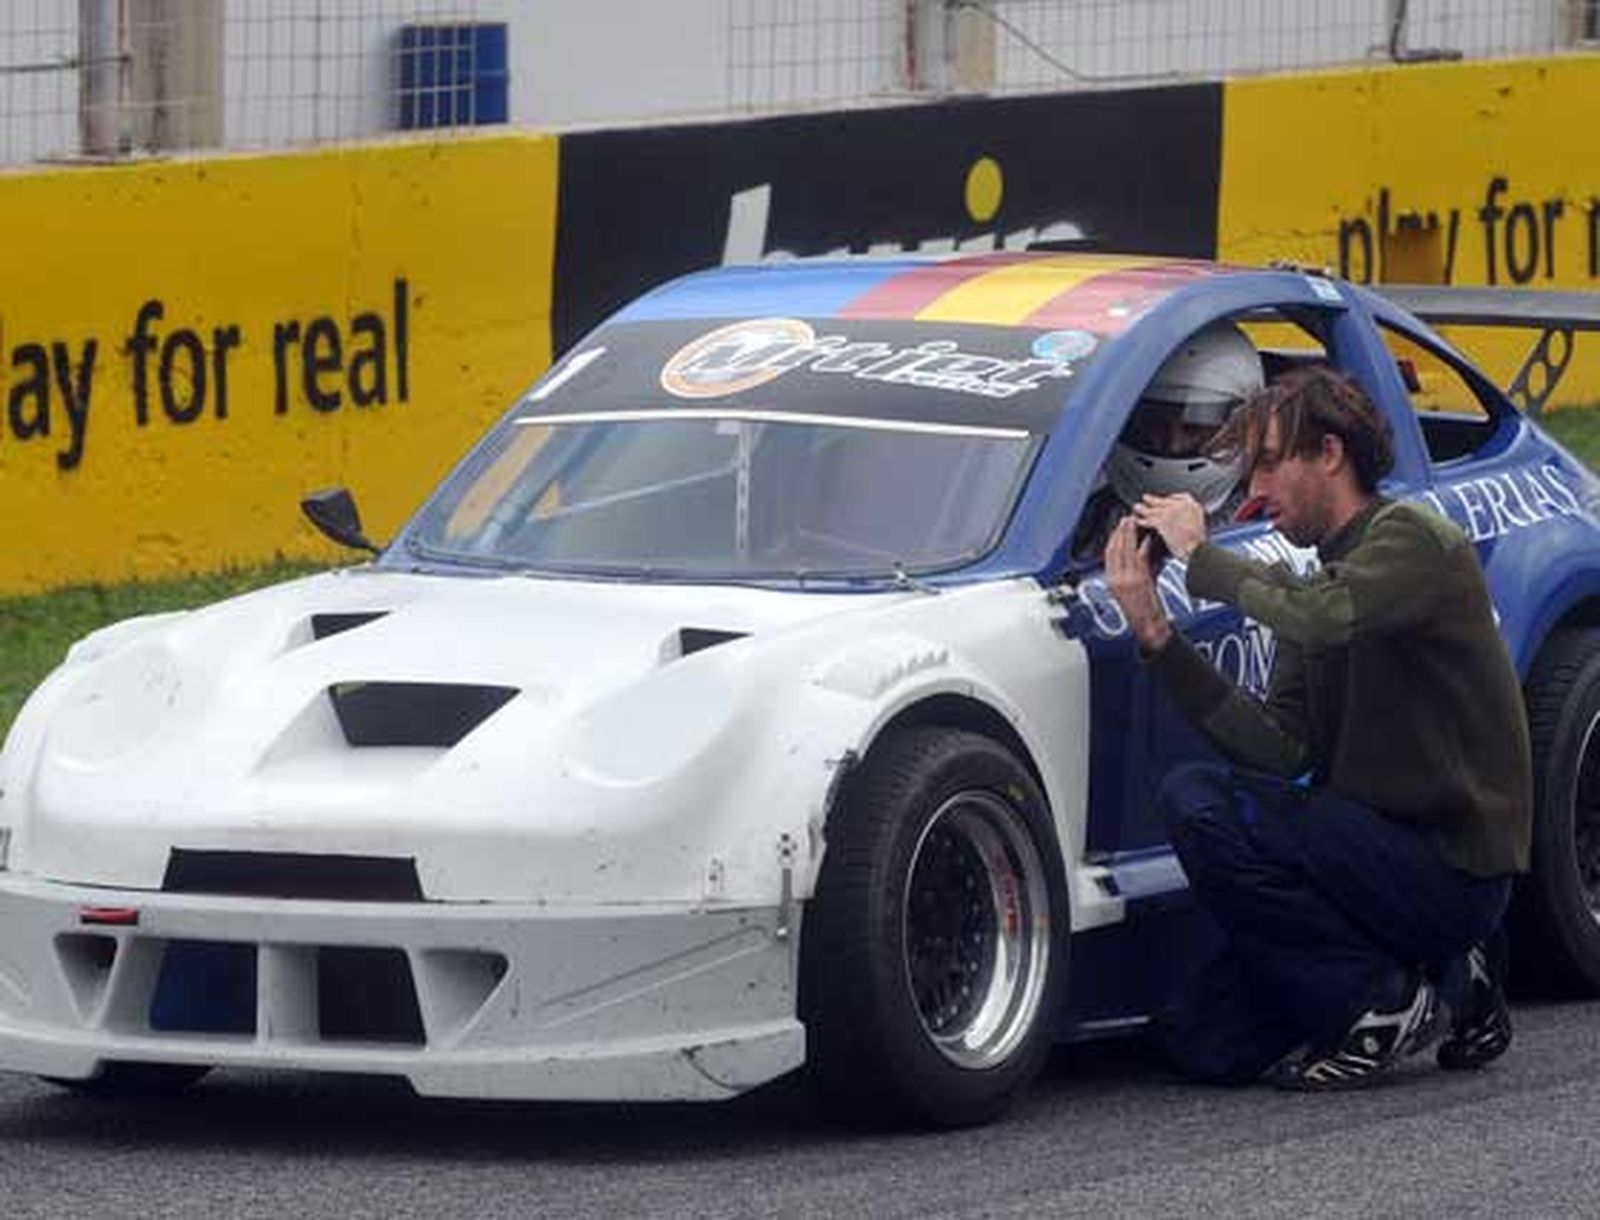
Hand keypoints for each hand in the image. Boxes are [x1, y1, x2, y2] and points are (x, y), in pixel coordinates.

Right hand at [1104, 516, 1170, 651]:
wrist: (1148, 625)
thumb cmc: (1141, 609)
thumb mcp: (1129, 588)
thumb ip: (1134, 568)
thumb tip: (1140, 549)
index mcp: (1111, 581)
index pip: (1109, 554)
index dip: (1113, 538)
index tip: (1118, 527)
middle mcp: (1117, 579)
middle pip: (1116, 549)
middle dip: (1120, 532)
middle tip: (1126, 519)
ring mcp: (1128, 579)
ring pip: (1126, 551)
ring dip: (1130, 535)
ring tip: (1133, 523)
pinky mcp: (1140, 581)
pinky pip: (1140, 559)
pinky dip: (1143, 547)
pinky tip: (1146, 540)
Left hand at [1132, 493, 1207, 560]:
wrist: (1196, 549)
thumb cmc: (1198, 543)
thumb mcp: (1199, 525)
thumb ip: (1190, 518)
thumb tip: (1184, 519)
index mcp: (1193, 506)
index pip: (1180, 496)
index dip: (1170, 498)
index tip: (1164, 500)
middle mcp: (1181, 505)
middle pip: (1164, 500)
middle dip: (1153, 500)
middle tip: (1146, 498)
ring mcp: (1171, 512)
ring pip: (1154, 508)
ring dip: (1144, 508)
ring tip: (1136, 507)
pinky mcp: (1162, 521)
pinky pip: (1149, 519)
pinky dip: (1142, 520)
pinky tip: (1137, 520)